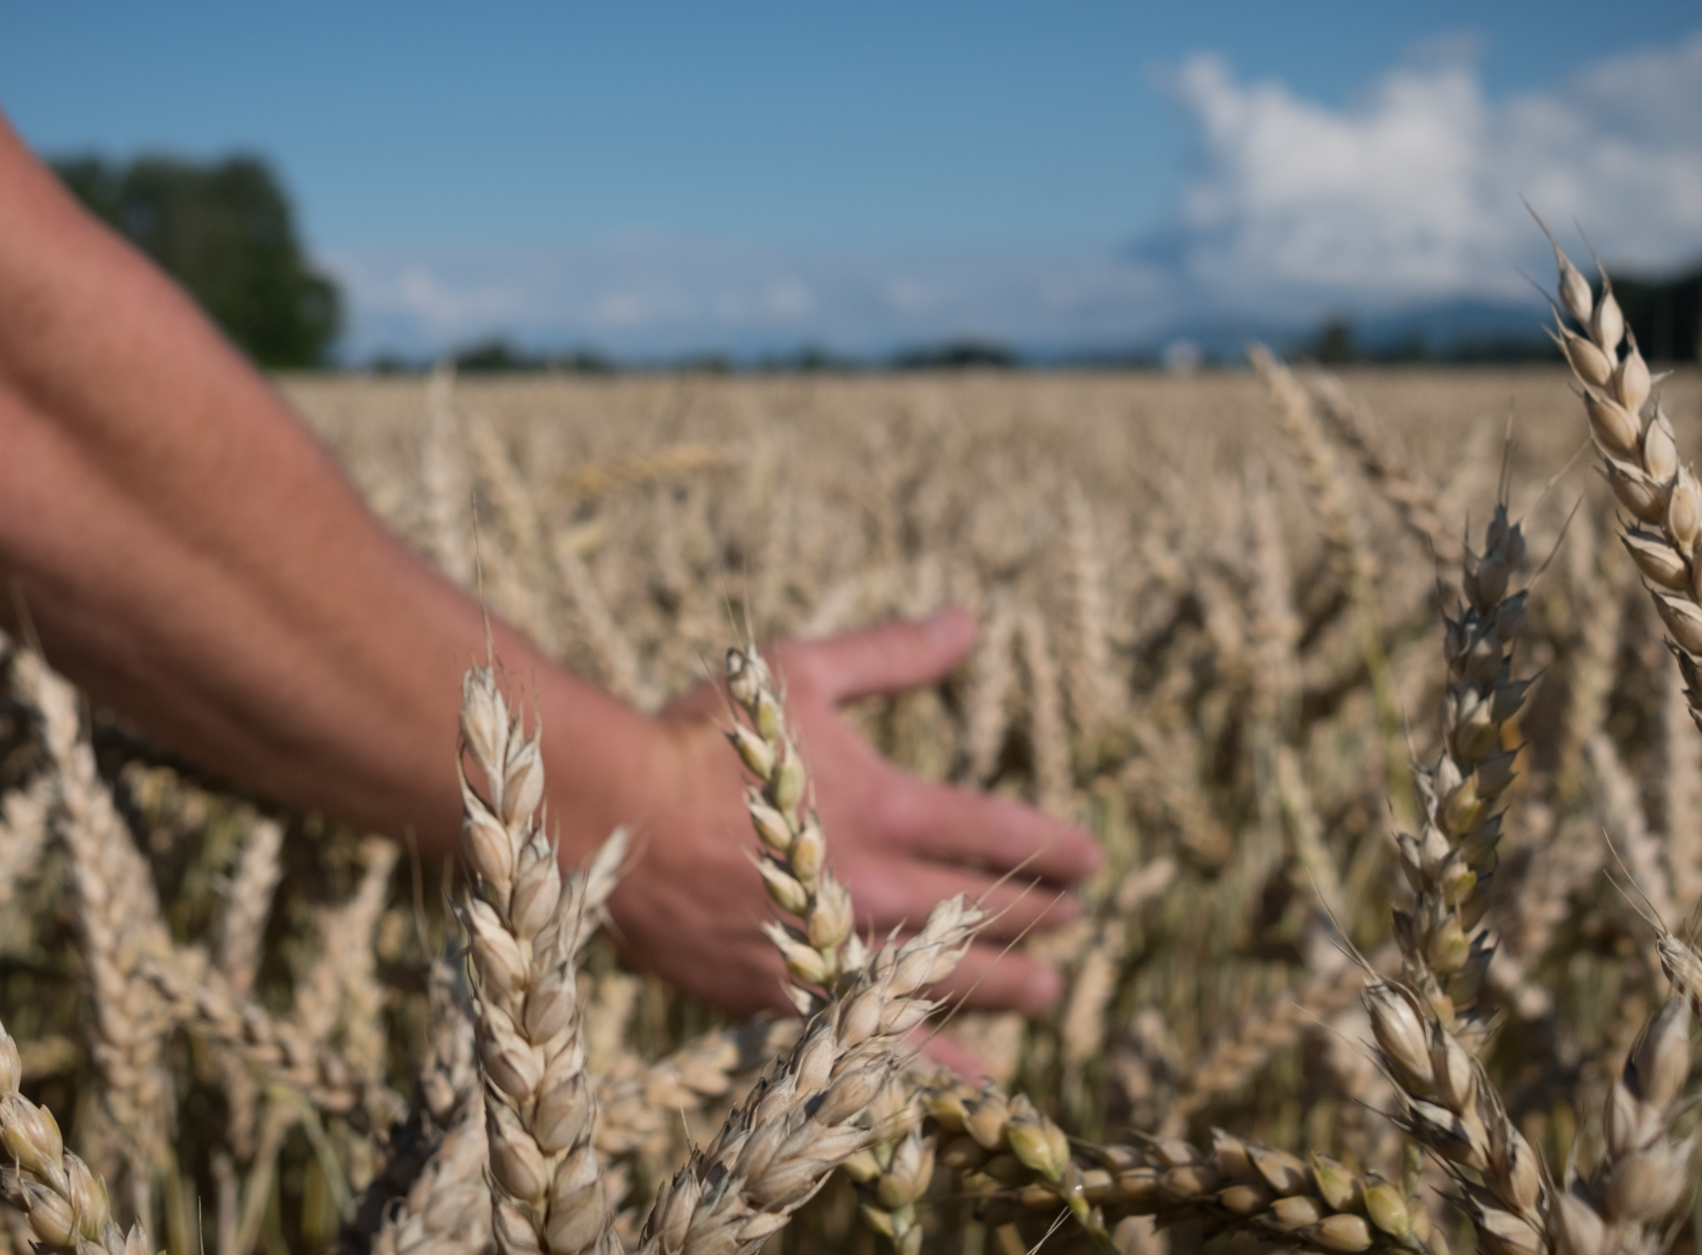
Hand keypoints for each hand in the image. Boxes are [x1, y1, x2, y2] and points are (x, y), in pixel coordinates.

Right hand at [597, 609, 1102, 1037]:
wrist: (611, 815)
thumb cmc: (701, 735)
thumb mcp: (800, 673)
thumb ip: (892, 656)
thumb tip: (970, 622)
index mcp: (886, 804)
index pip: (998, 833)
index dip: (1054, 848)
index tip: (1090, 861)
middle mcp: (874, 883)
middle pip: (983, 909)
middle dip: (1038, 917)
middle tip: (1075, 923)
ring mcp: (833, 946)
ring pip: (945, 978)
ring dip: (1008, 986)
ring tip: (1047, 992)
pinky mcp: (787, 994)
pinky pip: (879, 1038)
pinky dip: (932, 1059)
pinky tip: (974, 1079)